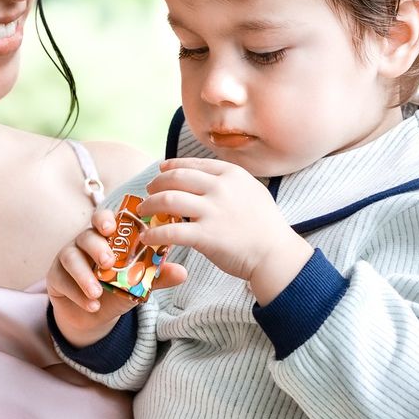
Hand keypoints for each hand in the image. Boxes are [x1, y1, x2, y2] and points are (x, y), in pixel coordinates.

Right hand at [47, 205, 186, 346]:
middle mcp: (85, 243)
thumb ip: (156, 277)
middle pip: (86, 235)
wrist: (94, 314)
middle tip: (109, 261)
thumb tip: (182, 272)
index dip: (106, 219)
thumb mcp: (138, 284)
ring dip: (84, 275)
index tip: (112, 225)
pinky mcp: (55, 278)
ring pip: (70, 257)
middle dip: (97, 246)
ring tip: (97, 291)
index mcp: (107, 237)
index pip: (104, 219)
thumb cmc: (117, 288)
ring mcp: (67, 258)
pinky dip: (78, 294)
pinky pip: (62, 281)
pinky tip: (93, 306)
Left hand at [137, 158, 311, 301]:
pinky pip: (170, 231)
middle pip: (176, 178)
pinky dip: (154, 234)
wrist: (275, 254)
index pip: (193, 164)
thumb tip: (207, 178)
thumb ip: (230, 182)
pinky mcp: (205, 235)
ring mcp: (212, 211)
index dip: (172, 166)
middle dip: (156, 183)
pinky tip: (147, 237)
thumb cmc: (266, 226)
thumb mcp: (252, 191)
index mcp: (231, 175)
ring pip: (168, 200)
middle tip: (148, 191)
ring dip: (149, 204)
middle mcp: (220, 188)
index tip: (161, 170)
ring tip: (142, 211)